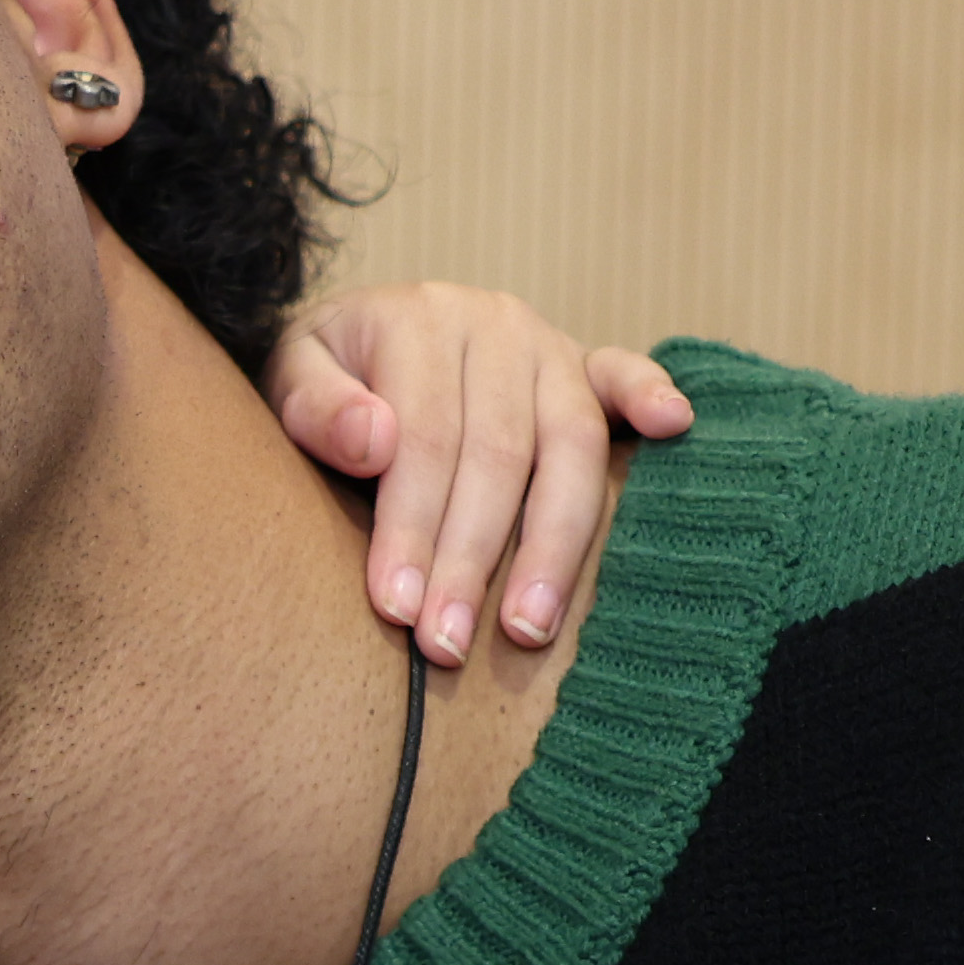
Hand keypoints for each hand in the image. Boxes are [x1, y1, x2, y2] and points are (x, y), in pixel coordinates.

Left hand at [268, 283, 690, 666]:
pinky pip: (623, 374)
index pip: (424, 439)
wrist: (351, 336)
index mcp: (417, 321)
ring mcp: (545, 344)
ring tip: (529, 627)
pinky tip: (676, 427)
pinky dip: (650, 396)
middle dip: (472, 559)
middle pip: (498, 454)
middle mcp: (491, 325)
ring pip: (569, 445)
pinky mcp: (582, 363)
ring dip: (556, 542)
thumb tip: (372, 442)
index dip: (412, 527)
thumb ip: (314, 406)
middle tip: (447, 643)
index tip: (396, 608)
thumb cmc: (323, 380)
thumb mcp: (287, 376)